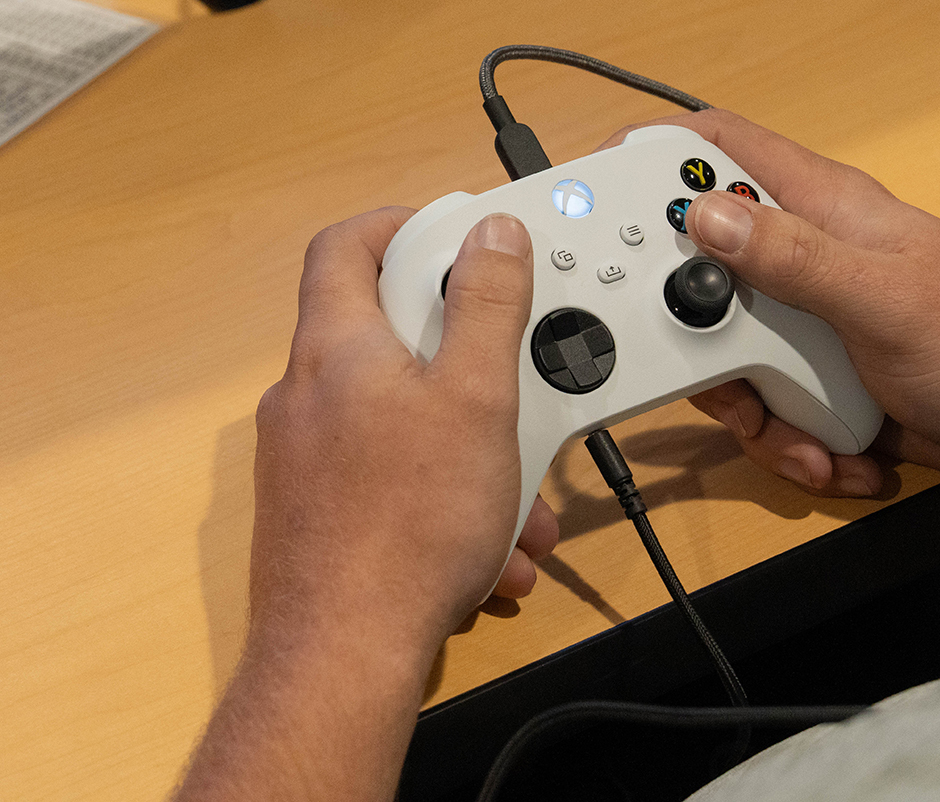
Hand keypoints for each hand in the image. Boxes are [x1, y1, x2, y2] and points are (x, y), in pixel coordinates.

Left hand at [252, 208, 557, 656]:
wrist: (346, 652)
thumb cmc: (408, 525)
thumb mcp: (476, 397)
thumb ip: (487, 305)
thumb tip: (491, 234)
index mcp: (336, 348)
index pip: (347, 245)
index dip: (402, 226)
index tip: (457, 240)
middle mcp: (308, 396)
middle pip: (387, 336)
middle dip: (467, 363)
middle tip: (512, 379)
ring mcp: (306, 458)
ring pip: (400, 420)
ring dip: (468, 445)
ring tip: (520, 494)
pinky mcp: (318, 510)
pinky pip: (390, 476)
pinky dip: (443, 493)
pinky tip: (491, 543)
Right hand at [602, 110, 939, 493]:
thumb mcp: (882, 300)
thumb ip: (792, 258)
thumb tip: (705, 216)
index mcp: (824, 214)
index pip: (725, 152)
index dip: (658, 157)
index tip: (601, 196)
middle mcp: (806, 263)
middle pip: (702, 277)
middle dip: (697, 339)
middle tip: (722, 377)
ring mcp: (809, 325)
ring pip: (726, 361)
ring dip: (754, 415)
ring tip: (809, 439)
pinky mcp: (816, 379)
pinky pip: (766, 408)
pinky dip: (792, 443)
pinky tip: (839, 454)